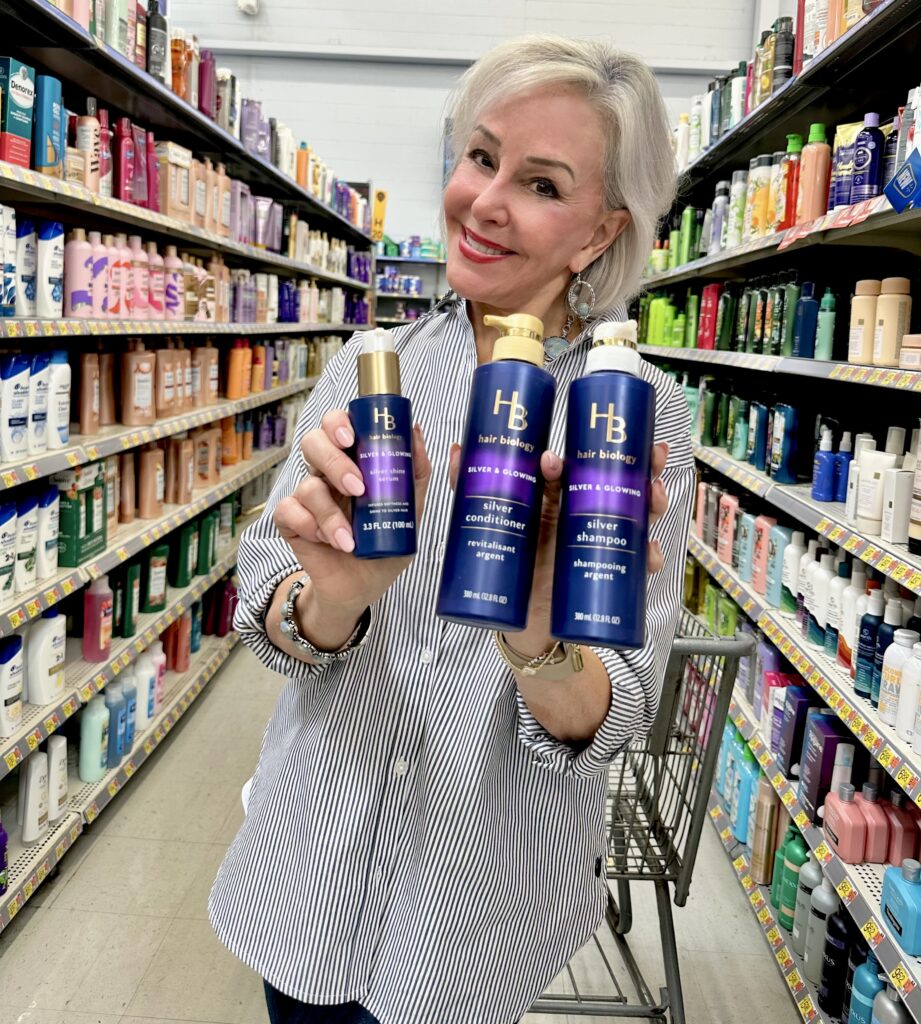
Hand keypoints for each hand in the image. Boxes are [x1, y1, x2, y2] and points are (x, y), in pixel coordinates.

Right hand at [274, 410, 430, 630]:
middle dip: (334, 461)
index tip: (352, 436)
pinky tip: (329, 542)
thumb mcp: (410, 510)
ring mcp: (307, 497)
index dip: (338, 422)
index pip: (337, 424)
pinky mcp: (291, 521)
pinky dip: (311, 527)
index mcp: (353, 461)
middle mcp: (326, 473)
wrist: (365, 587)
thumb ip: (415, 473)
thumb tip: (416, 430)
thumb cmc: (385, 542)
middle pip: (313, 442)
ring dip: (330, 513)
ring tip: (349, 539)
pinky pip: (289, 511)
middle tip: (357, 487)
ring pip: (306, 484)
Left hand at [448, 442, 670, 656]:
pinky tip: (652, 553)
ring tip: (653, 497)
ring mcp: (602, 545)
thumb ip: (470, 489)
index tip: (588, 448)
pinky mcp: (610, 574)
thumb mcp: (491, 522)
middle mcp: (588, 518)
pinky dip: (651, 557)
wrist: (521, 623)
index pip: (587, 466)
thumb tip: (456, 448)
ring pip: (640, 517)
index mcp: (560, 500)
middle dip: (644, 467)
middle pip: (625, 485)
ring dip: (654, 503)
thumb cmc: (510, 565)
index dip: (599, 449)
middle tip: (652, 458)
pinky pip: (640, 564)